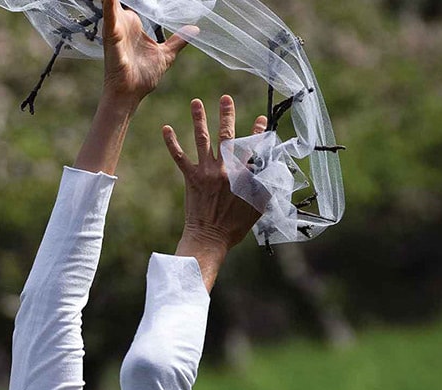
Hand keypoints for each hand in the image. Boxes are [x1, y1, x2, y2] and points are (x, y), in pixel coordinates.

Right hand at [101, 0, 192, 104]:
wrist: (130, 96)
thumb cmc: (142, 78)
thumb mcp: (165, 55)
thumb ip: (177, 41)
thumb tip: (195, 29)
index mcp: (134, 25)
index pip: (139, 2)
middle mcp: (124, 25)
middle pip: (126, 0)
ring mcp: (116, 30)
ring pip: (113, 3)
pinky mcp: (112, 37)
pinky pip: (109, 17)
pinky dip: (108, 4)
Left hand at [162, 95, 266, 288]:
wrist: (209, 239)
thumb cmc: (236, 225)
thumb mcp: (259, 205)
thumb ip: (267, 183)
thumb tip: (274, 166)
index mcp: (243, 175)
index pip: (252, 147)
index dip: (257, 132)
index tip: (261, 119)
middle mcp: (224, 170)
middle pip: (227, 136)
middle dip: (227, 115)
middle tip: (225, 98)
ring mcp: (206, 173)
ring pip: (202, 141)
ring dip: (199, 120)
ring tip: (195, 102)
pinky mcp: (191, 179)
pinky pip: (180, 158)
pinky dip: (172, 143)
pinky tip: (166, 129)